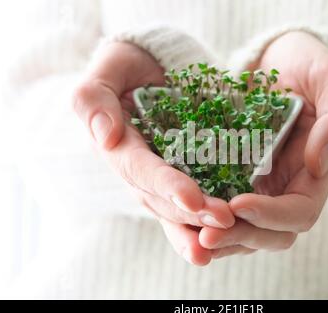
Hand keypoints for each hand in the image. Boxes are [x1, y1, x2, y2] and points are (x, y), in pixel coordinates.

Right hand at [73, 42, 234, 265]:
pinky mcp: (185, 174)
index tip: (191, 199)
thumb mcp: (106, 71)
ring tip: (230, 231)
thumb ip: (94, 100)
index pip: (140, 171)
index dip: (165, 185)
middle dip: (193, 212)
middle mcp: (140, 171)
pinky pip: (195, 201)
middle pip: (163, 198)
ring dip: (202, 224)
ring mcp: (162, 176)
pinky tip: (233, 228)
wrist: (152, 67)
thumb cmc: (127, 66)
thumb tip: (106, 138)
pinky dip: (209, 218)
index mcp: (119, 149)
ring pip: (178, 209)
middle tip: (225, 221)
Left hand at [200, 31, 327, 257]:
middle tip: (206, 236)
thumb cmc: (309, 66)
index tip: (239, 204)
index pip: (299, 212)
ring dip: (218, 238)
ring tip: (187, 235)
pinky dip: (200, 216)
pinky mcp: (231, 175)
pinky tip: (178, 214)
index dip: (272, 216)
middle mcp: (285, 188)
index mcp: (313, 175)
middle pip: (268, 232)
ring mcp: (257, 185)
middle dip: (239, 236)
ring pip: (241, 228)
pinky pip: (217, 204)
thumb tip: (319, 164)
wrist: (278, 59)